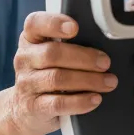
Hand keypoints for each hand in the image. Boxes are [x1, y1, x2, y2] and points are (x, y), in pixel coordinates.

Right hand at [8, 13, 115, 134]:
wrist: (26, 111)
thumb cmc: (48, 74)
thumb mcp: (53, 54)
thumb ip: (70, 43)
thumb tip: (106, 41)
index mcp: (30, 39)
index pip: (34, 24)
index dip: (54, 23)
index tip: (75, 28)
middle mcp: (24, 59)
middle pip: (52, 53)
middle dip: (84, 58)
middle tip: (105, 63)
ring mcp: (26, 84)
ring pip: (57, 78)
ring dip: (88, 80)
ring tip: (108, 82)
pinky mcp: (32, 107)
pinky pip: (58, 103)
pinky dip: (80, 101)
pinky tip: (95, 99)